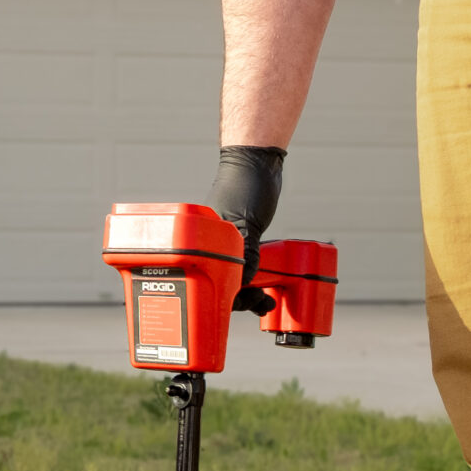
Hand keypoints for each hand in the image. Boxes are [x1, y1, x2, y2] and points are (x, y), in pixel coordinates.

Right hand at [208, 145, 283, 308]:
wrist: (258, 163)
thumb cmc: (245, 184)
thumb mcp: (246, 223)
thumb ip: (246, 253)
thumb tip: (243, 287)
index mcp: (205, 243)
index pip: (210, 279)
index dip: (223, 297)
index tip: (240, 307)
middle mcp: (213, 246)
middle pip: (222, 282)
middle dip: (239, 297)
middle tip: (262, 302)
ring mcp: (228, 243)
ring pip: (235, 277)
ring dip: (249, 290)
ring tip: (266, 299)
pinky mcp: (242, 238)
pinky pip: (245, 265)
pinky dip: (254, 277)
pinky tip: (265, 284)